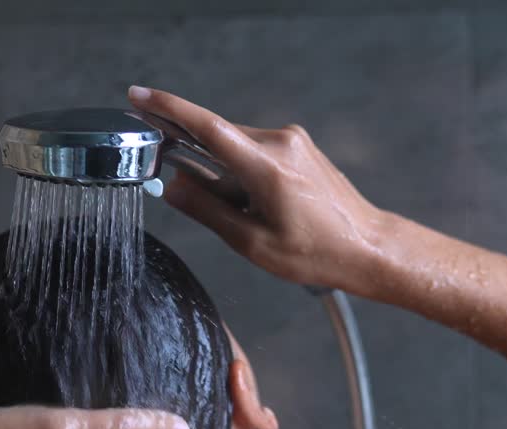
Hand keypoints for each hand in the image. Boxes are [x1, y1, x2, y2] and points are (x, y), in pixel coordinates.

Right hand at [128, 86, 390, 290]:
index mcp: (267, 167)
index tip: (138, 96)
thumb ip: (207, 211)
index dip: (167, 109)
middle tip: (222, 211)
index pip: (206, 127)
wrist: (368, 247)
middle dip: (206, 172)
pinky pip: (255, 152)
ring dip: (230, 179)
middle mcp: (281, 142)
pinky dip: (247, 176)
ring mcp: (293, 141)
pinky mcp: (298, 146)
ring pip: (236, 149)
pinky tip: (267, 207)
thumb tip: (172, 187)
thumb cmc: (319, 253)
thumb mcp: (253, 243)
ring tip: (257, 217)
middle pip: (218, 142)